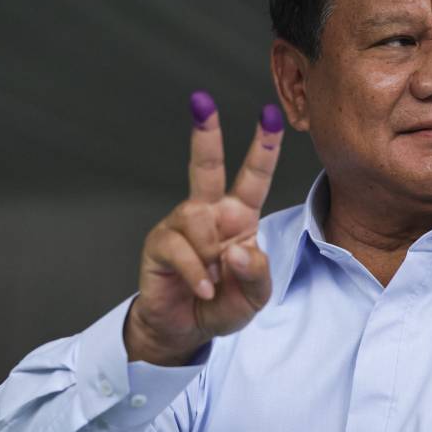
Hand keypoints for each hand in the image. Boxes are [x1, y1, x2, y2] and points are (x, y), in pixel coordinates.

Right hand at [125, 91, 284, 365]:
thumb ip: (256, 273)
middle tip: (202, 101)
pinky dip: (197, 273)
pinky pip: (182, 249)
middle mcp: (209, 214)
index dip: (264, 147)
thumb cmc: (223, 304)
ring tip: (213, 281)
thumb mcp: (255, 295)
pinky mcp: (160, 244)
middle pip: (206, 166)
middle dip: (205, 132)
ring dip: (210, 255)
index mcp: (239, 218)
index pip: (254, 177)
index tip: (271, 116)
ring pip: (198, 219)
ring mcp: (182, 226)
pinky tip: (202, 288)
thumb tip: (237, 248)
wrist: (185, 329)